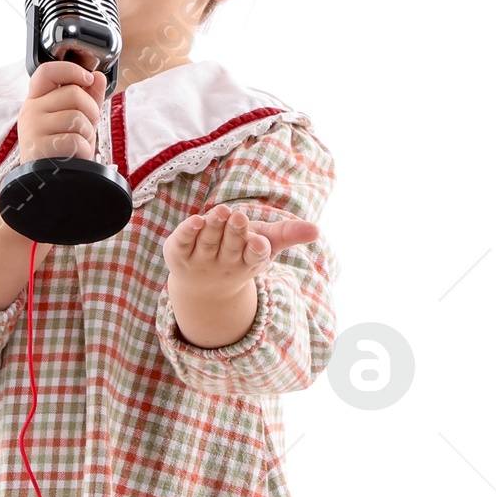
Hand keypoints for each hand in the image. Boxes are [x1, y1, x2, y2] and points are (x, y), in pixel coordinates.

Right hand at [17, 59, 107, 163]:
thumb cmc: (62, 150)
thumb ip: (88, 97)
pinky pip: (75, 140)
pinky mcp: (38, 149)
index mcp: (36, 100)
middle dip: (91, 111)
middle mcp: (30, 111)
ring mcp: (32, 130)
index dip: (71, 70)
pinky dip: (83, 150)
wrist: (50, 183)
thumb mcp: (75, 120)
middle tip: (87, 128)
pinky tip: (75, 157)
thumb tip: (98, 76)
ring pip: (76, 117)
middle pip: (73, 93)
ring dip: (88, 134)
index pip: (46, 71)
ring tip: (79, 145)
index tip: (88, 79)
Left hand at [163, 203, 319, 286]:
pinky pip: (183, 242)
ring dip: (214, 227)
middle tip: (239, 216)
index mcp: (248, 262)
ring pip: (208, 242)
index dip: (256, 250)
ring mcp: (200, 260)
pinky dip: (188, 232)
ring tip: (221, 212)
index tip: (259, 243)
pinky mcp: (178, 253)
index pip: (254, 257)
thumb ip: (289, 234)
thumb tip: (317, 230)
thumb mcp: (267, 243)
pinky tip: (195, 220)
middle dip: (235, 232)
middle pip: (231, 247)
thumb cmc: (241, 253)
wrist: (202, 284)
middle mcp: (224, 263)